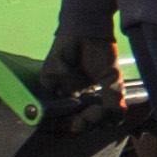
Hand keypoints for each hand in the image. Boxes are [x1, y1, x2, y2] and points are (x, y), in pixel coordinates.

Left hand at [40, 0, 129, 123]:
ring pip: (52, 118)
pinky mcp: (46, 81)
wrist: (89, 30)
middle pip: (66, 124)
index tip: (103, 118)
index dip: (91, 125)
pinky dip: (51, 112)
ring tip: (81, 121)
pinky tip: (66, 112)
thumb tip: (111, 123)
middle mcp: (67, 98)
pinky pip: (42, 102)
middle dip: (80, 126)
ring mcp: (55, 91)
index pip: (82, 122)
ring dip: (65, 124)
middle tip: (93, 117)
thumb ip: (113, 101)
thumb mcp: (112, 80)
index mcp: (82, 100)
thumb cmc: (100, 52)